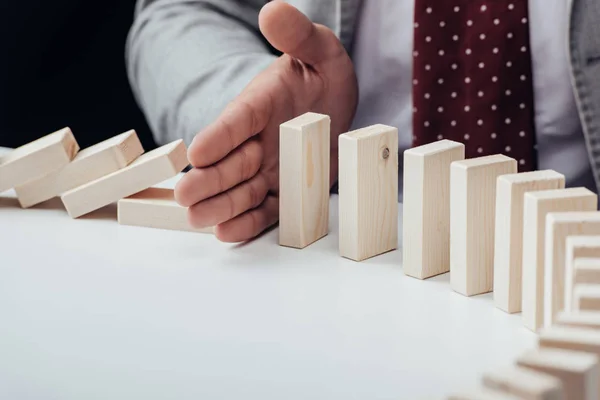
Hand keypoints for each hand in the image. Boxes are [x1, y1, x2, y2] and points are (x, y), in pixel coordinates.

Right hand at [175, 1, 357, 241]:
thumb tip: (273, 11)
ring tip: (201, 220)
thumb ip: (298, 34)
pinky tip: (228, 233)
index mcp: (260, 104)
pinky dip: (247, 222)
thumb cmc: (323, 74)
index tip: (196, 152)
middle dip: (207, 180)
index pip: (237, 120)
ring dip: (221, 206)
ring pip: (240, 190)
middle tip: (185, 195)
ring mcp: (268, 168)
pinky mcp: (283, 191)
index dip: (218, 136)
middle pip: (229, 162)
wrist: (337, 104)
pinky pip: (264, 209)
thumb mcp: (321, 50)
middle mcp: (257, 139)